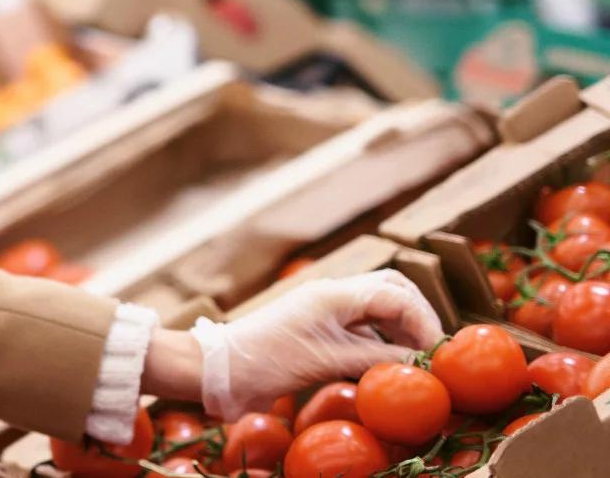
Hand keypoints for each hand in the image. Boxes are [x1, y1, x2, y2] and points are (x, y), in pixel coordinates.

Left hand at [189, 271, 444, 419]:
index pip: (397, 294)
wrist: (222, 369)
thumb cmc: (268, 361)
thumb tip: (423, 364)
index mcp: (334, 293)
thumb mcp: (327, 361)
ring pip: (379, 306)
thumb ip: (377, 357)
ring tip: (416, 360)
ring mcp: (326, 308)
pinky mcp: (320, 326)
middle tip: (432, 352)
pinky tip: (389, 362)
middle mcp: (333, 294)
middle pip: (392, 290)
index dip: (424, 321)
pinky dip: (383, 338)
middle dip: (418, 316)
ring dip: (402, 328)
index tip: (436, 355)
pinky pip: (363, 324)